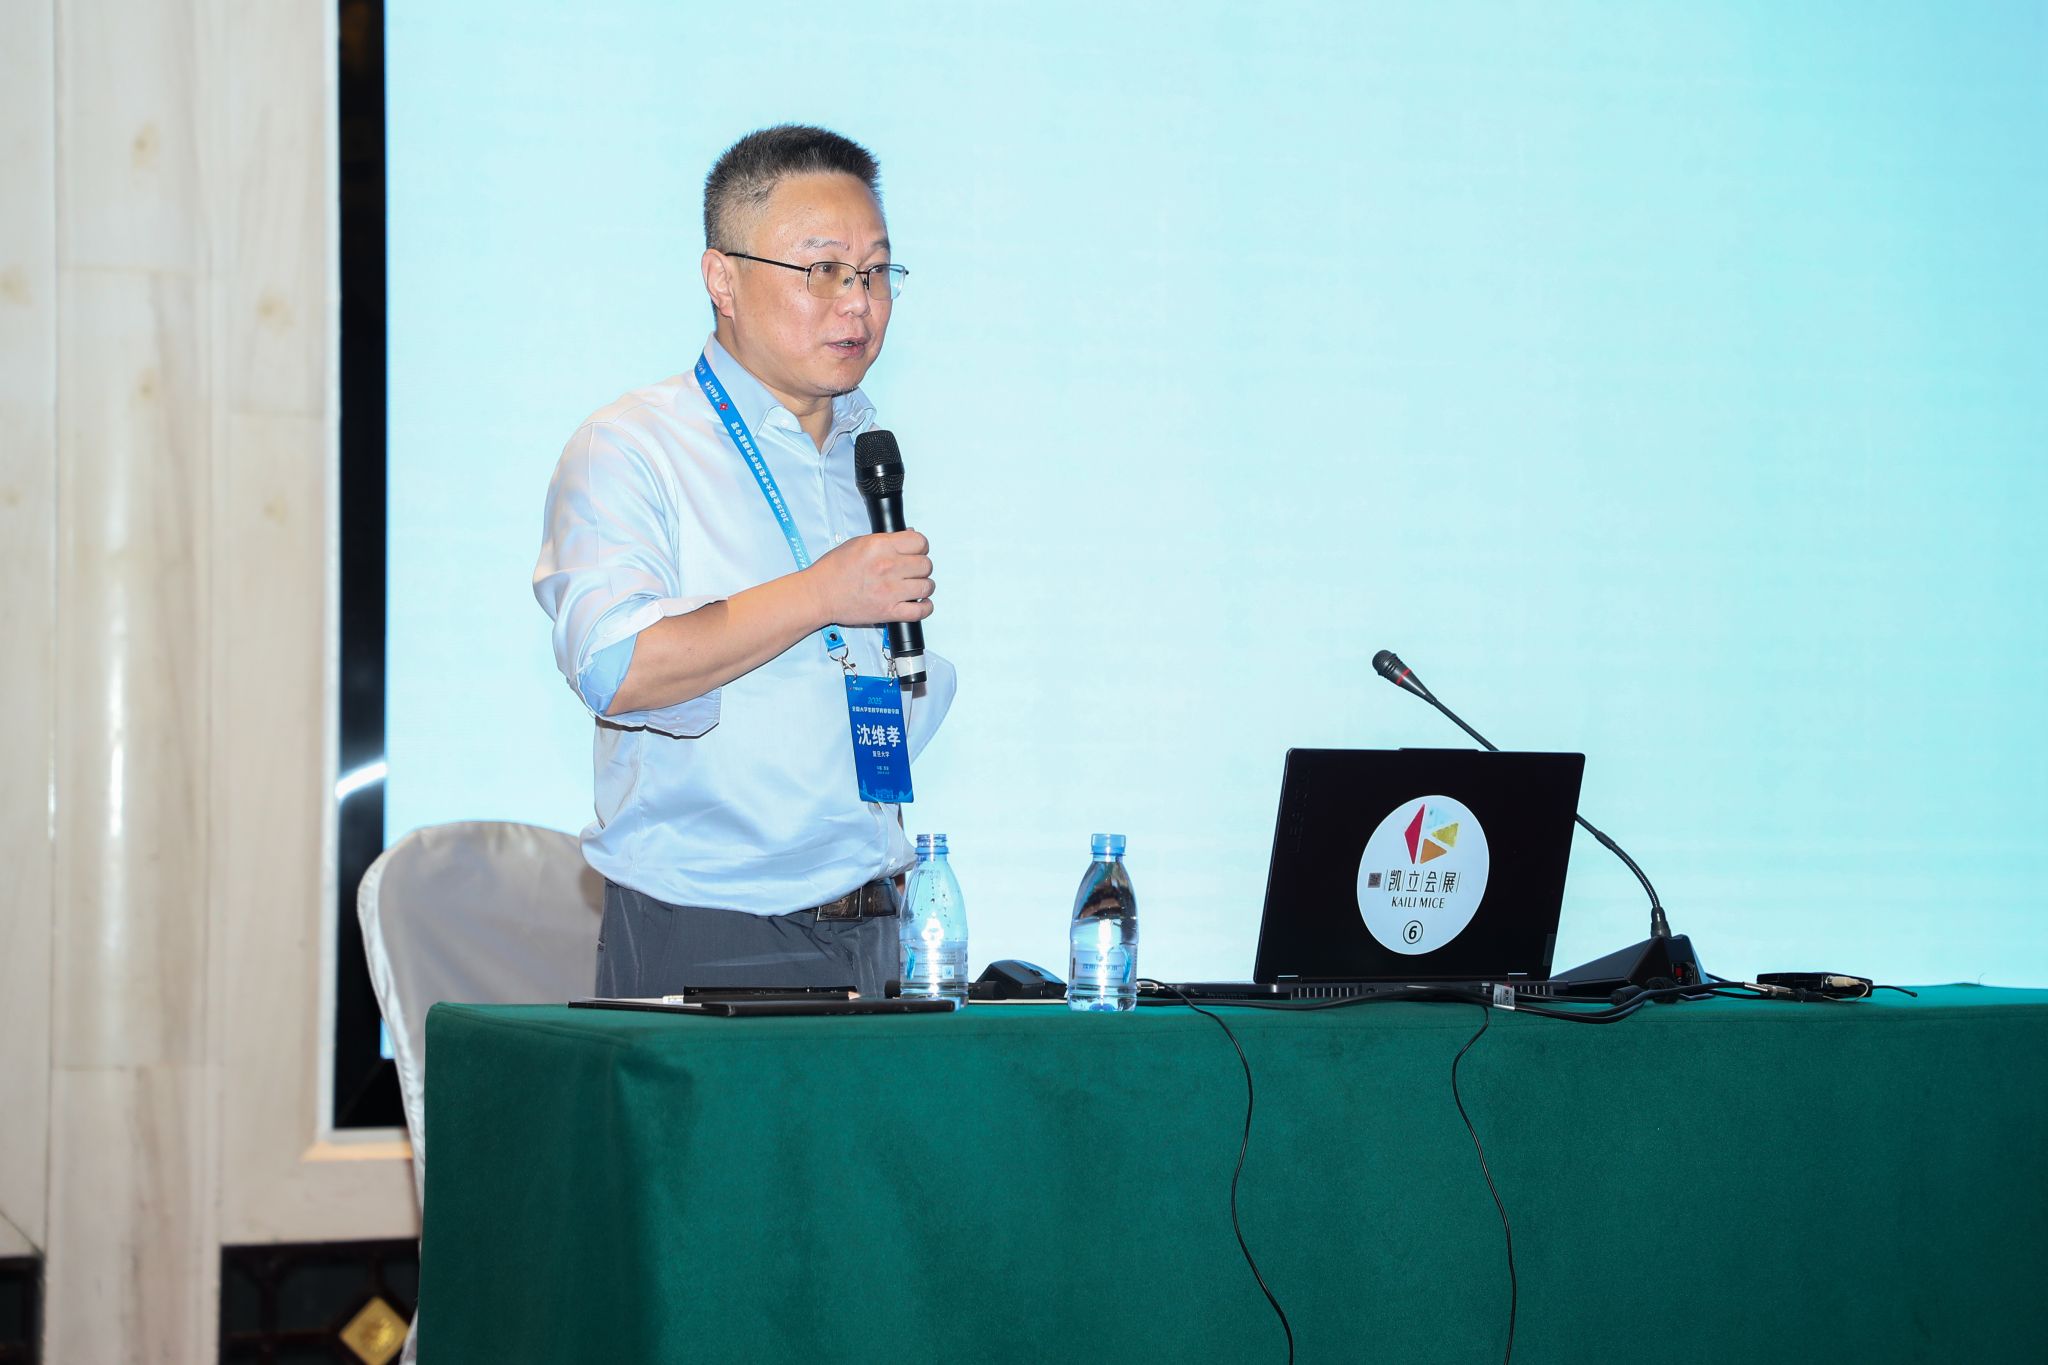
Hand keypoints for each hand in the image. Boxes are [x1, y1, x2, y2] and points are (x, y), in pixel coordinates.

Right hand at [807, 530, 934, 627]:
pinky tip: (919, 603)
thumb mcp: (859, 543)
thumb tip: (910, 535)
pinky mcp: (889, 611)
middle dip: (921, 567)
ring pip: (927, 586)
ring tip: (915, 587)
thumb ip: (886, 540)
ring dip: (924, 586)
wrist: (819, 594)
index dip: (921, 547)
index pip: (920, 542)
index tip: (917, 552)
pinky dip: (925, 607)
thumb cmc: (834, 569)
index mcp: (880, 546)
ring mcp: (890, 591)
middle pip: (926, 564)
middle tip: (912, 571)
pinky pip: (921, 610)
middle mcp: (887, 566)